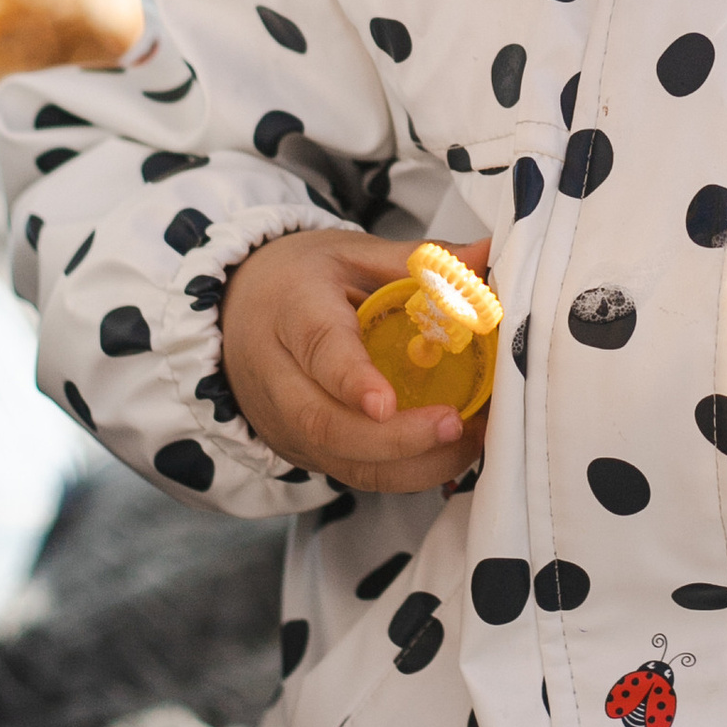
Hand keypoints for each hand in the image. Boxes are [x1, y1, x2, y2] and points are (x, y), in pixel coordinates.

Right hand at [222, 230, 494, 495]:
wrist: (238, 310)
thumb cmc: (301, 280)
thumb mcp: (354, 253)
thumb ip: (421, 263)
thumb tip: (487, 255)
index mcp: (293, 311)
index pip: (319, 351)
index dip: (352, 381)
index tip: (386, 403)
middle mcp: (279, 376)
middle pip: (324, 424)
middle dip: (395, 438)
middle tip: (455, 423)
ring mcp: (284, 422)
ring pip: (340, 461)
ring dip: (410, 463)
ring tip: (467, 441)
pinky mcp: (299, 450)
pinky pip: (349, 472)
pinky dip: (402, 471)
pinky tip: (445, 452)